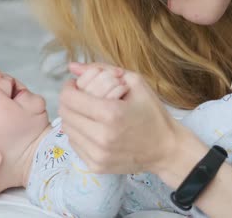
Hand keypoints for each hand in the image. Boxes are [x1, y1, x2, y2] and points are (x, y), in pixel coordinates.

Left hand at [59, 62, 180, 173]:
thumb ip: (102, 70)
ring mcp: (98, 154)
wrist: (166, 150)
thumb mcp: (134, 83)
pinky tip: (92, 127)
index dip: (69, 87)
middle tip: (80, 97)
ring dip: (73, 117)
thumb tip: (72, 66)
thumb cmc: (152, 113)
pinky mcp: (96, 166)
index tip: (76, 85)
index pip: (69, 98)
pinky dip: (78, 133)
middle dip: (69, 101)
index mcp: (111, 113)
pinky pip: (74, 144)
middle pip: (64, 114)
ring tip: (87, 112)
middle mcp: (102, 137)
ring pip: (67, 129)